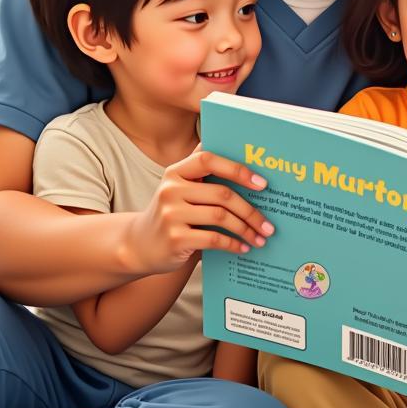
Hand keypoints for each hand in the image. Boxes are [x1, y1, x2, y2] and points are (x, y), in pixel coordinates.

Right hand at [123, 147, 273, 273]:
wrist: (138, 245)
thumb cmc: (172, 214)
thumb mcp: (181, 188)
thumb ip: (203, 173)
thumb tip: (248, 163)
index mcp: (175, 172)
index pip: (208, 159)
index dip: (237, 169)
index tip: (263, 183)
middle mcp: (170, 190)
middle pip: (222, 194)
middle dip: (251, 211)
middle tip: (269, 224)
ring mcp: (170, 214)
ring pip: (221, 217)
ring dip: (246, 229)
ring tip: (260, 238)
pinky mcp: (174, 238)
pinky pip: (213, 239)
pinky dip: (233, 244)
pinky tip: (243, 248)